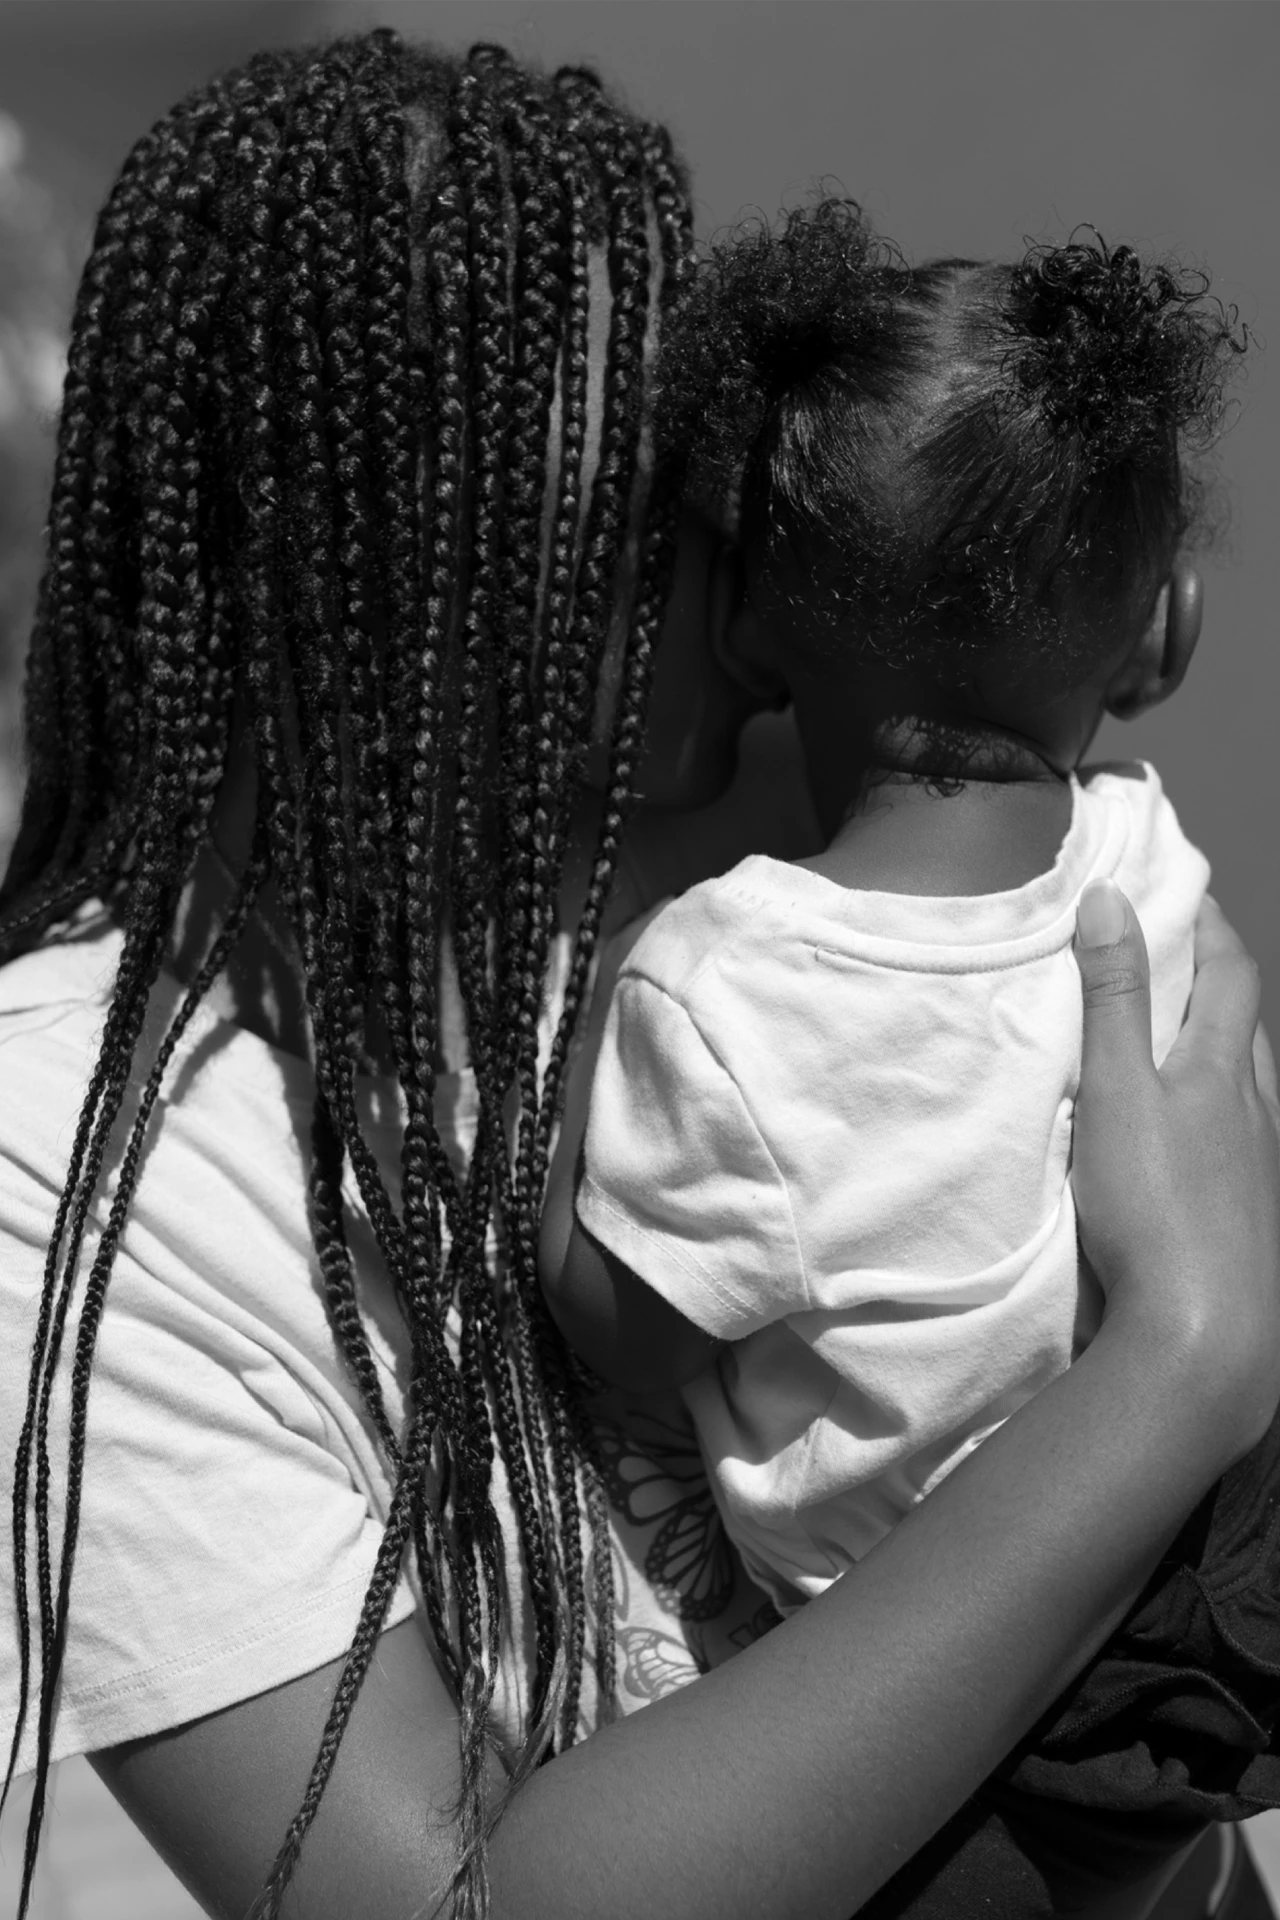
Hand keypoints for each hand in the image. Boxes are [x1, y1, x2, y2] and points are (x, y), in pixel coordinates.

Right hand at [1073, 880, 1279, 1457]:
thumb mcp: (1118, 1091)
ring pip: (1248, 1085)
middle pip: (1246, 1025)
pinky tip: (1186, 1138)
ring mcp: (1258, 1168)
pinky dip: (1212, 1111)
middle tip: (1174, 950)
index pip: (1229, 974)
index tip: (1178, 891)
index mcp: (1225, 1070)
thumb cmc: (1157, 1207)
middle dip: (1216, 979)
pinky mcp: (1248, 1217)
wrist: (1207, 1334)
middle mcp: (1256, 1110)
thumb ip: (1111, 997)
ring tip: (1176, 1035)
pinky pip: (1237, 1140)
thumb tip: (1111, 898)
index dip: (1207, 925)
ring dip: (1219, 1046)